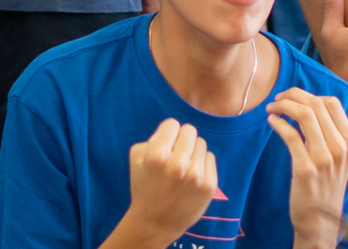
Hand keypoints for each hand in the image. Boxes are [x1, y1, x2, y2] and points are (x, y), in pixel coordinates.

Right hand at [123, 119, 219, 246]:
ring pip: (201, 143)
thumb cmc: (145, 188)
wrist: (155, 223)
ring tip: (182, 169)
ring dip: (192, 152)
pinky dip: (201, 164)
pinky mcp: (209, 185)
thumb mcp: (137, 160)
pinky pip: (210, 157)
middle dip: (181, 140)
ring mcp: (196, 175)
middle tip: (175, 155)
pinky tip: (191, 177)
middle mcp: (178, 164)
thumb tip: (173, 130)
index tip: (164, 146)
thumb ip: (153, 139)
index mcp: (157, 156)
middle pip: (189, 131)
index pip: (172, 124)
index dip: (167, 134)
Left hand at [267, 88, 347, 248]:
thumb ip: (331, 135)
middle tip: (278, 98)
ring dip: (284, 106)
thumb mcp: (338, 160)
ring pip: (305, 115)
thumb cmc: (325, 188)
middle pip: (317, 105)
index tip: (294, 96)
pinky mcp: (306, 170)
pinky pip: (291, 136)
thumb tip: (311, 107)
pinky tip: (271, 122)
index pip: (332, 103)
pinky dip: (279, 123)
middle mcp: (340, 148)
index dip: (310, 94)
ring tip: (272, 108)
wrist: (320, 224)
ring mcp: (324, 159)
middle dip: (293, 95)